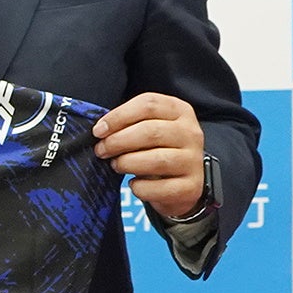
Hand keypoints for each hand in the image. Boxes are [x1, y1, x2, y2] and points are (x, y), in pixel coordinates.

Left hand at [94, 92, 204, 217]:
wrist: (181, 184)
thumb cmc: (157, 150)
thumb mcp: (148, 129)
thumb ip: (130, 124)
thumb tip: (101, 131)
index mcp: (180, 111)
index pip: (148, 104)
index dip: (118, 116)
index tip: (98, 131)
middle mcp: (191, 133)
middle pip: (151, 131)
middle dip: (118, 141)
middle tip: (102, 150)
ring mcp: (193, 161)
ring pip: (156, 160)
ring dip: (128, 163)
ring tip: (116, 165)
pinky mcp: (191, 187)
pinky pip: (160, 188)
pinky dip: (140, 188)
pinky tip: (134, 184)